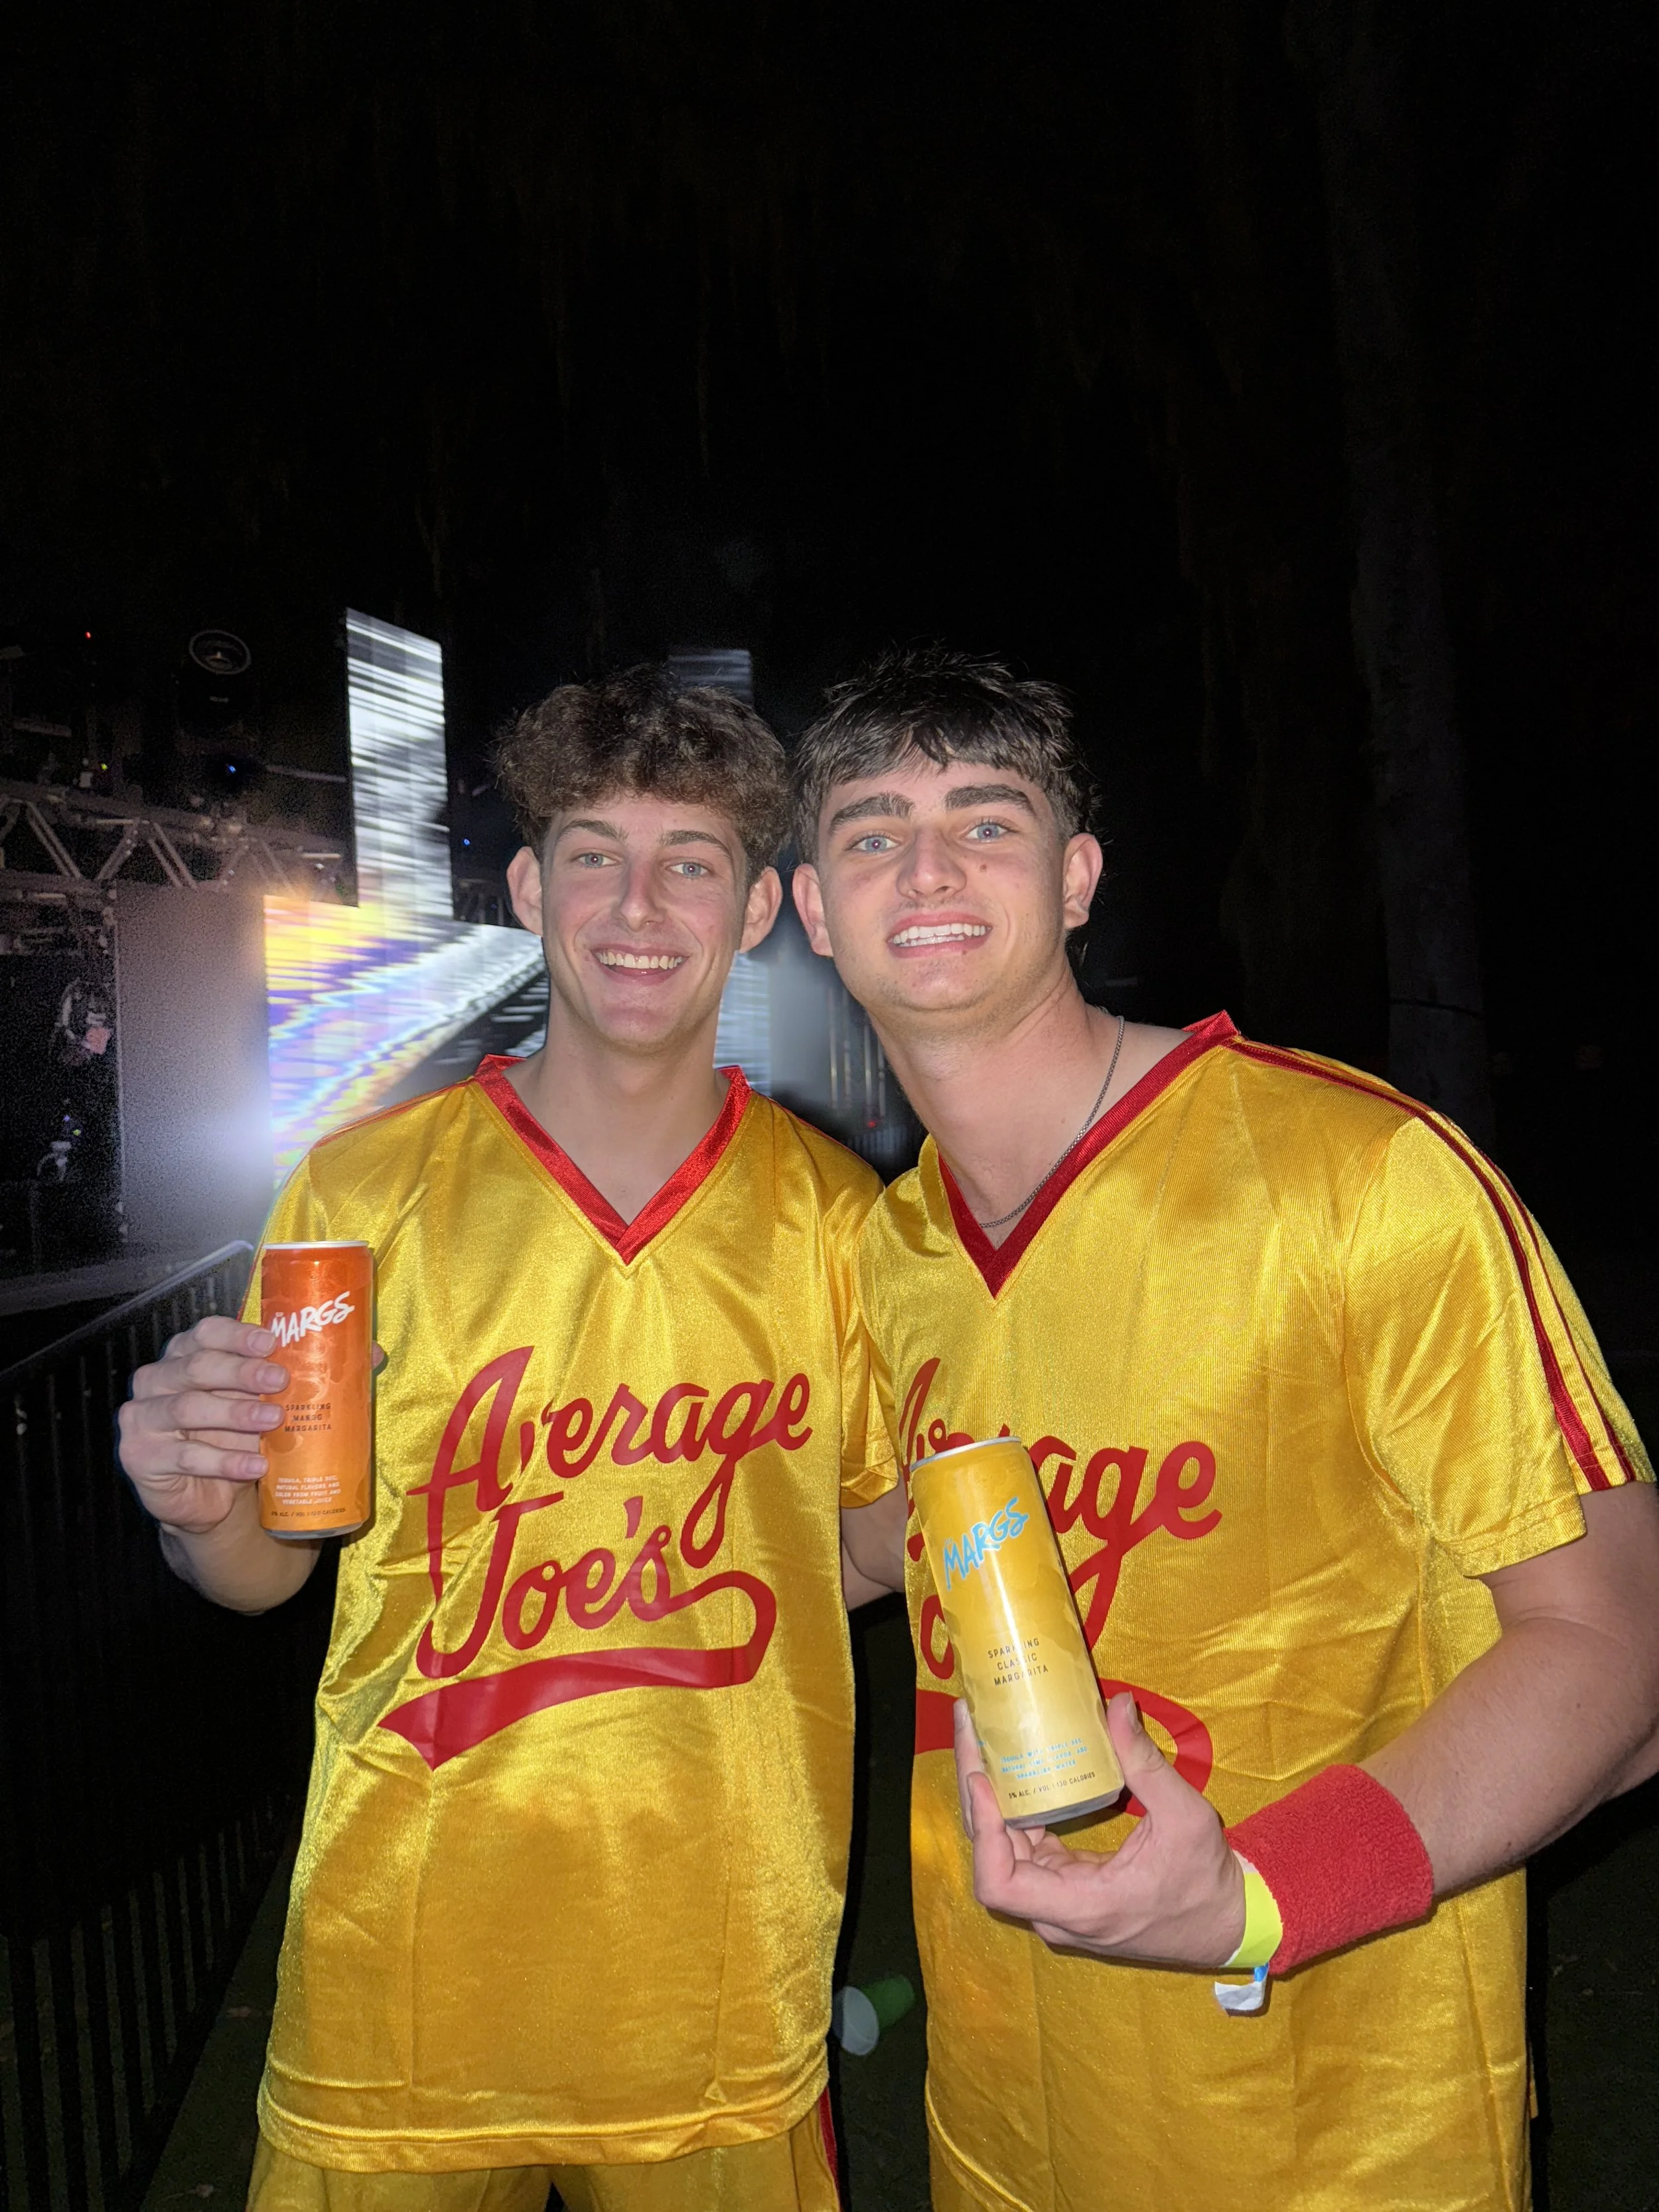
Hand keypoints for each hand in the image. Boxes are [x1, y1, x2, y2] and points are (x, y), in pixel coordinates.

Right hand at [117, 1316, 289, 1533]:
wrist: (202, 1494)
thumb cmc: (224, 1438)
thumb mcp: (244, 1404)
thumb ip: (259, 1383)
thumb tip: (303, 1367)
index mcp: (181, 1356)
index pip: (204, 1334)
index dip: (236, 1336)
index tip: (270, 1343)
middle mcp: (155, 1380)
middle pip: (196, 1367)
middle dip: (242, 1372)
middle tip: (279, 1380)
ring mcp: (142, 1418)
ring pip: (189, 1408)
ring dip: (236, 1413)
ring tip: (274, 1419)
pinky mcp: (139, 1456)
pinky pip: (187, 1456)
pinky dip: (226, 1461)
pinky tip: (256, 1465)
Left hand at [954, 1693, 1245, 1967]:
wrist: (1226, 1921)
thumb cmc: (1206, 1879)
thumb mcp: (1185, 1817)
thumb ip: (1147, 1764)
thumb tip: (1118, 1704)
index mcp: (1082, 1905)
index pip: (1000, 1885)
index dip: (983, 1833)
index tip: (984, 1780)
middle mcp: (1059, 1911)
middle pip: (993, 1860)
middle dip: (977, 1795)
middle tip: (972, 1728)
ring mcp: (1060, 1903)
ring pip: (1006, 1853)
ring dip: (991, 1799)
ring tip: (983, 1738)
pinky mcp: (1068, 1889)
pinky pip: (1028, 1851)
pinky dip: (1016, 1810)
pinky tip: (1014, 1768)